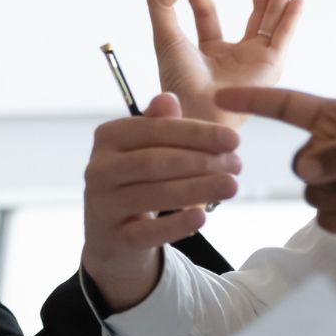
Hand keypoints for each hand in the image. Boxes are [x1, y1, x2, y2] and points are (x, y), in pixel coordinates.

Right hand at [80, 92, 241, 310]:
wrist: (111, 234)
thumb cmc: (137, 181)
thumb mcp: (145, 148)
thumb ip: (159, 125)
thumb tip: (168, 99)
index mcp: (108, 137)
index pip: (153, 130)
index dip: (196, 133)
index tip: (234, 139)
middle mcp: (98, 169)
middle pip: (154, 161)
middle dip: (200, 161)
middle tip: (237, 164)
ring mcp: (102, 204)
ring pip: (152, 195)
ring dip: (196, 189)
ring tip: (231, 186)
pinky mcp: (113, 237)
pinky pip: (147, 232)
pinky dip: (175, 224)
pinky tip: (201, 216)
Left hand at [148, 0, 303, 128]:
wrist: (195, 110)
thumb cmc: (178, 82)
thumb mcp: (164, 36)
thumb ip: (161, 4)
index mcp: (210, 50)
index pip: (209, 12)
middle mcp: (238, 53)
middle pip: (254, 8)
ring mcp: (257, 58)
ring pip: (273, 14)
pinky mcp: (271, 65)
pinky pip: (284, 36)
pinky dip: (291, 17)